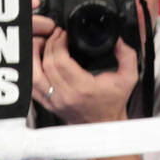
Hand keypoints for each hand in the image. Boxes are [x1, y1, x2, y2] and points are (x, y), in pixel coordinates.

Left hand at [32, 4, 137, 123]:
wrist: (104, 125)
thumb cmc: (113, 103)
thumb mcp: (128, 77)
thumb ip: (126, 54)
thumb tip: (116, 39)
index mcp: (82, 88)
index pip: (61, 61)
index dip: (59, 43)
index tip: (64, 34)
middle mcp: (65, 96)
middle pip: (46, 64)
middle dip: (48, 44)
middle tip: (55, 35)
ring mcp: (54, 102)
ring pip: (33, 76)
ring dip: (34, 56)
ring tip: (41, 44)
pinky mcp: (48, 104)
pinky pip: (31, 87)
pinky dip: (31, 72)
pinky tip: (36, 61)